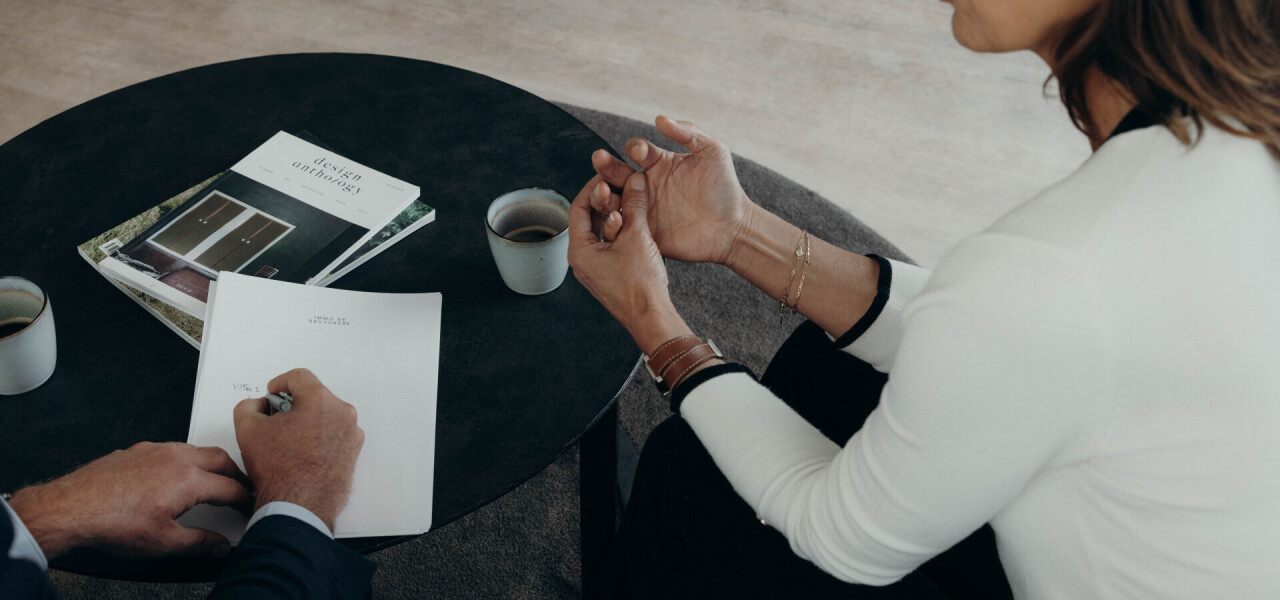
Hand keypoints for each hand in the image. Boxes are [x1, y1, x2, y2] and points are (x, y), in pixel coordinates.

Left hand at [7, 442, 251, 559]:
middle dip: (236, 474)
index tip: (249, 507)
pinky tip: (176, 475)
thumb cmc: (111, 522)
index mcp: (189, 479)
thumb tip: (219, 547)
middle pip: (221, 458)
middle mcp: (176, 457)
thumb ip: (199, 544)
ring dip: (212, 463)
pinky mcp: (136, 451)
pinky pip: (171, 449)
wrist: (69, 508)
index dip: (245, 500)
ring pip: (196, 449)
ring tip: (214, 480)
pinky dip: (186, 460)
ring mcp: (155, 451)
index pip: (231, 488)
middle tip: (242, 488)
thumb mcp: (163, 543)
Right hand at [233, 368, 363, 531]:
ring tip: (288, 443)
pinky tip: (302, 455)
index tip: (273, 393)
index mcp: (321, 400)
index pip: (299, 377)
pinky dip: (319, 440)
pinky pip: (334, 437)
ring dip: (307, 424)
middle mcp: (342, 414)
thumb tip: (258, 405)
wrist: (300, 506)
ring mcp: (351, 434)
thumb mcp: (248, 429)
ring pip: (325, 418)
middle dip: (293, 406)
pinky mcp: (353, 453)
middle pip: (314, 398)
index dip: (280, 383)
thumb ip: (249, 406)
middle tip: (276, 422)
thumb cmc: (280, 470)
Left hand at [569, 172, 694, 353]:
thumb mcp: (638, 236)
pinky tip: (637, 223)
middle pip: (589, 219)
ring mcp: (596, 267)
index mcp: (579, 251)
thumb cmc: (639, 286)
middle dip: (607, 200)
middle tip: (622, 184)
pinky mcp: (610, 273)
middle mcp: (582, 259)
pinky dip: (623, 231)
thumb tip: (635, 180)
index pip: (578, 207)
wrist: (651, 317)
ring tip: (633, 201)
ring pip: (602, 231)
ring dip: (617, 215)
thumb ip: (635, 204)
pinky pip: (612, 245)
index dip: (593, 187)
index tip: (608, 174)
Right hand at [590, 116, 753, 265]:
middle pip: (618, 172)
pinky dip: (614, 221)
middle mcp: (647, 184)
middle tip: (599, 159)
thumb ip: (689, 132)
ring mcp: (644, 208)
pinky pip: (623, 226)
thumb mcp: (714, 152)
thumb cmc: (725, 189)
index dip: (636, 148)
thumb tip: (660, 118)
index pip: (638, 150)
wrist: (732, 228)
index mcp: (660, 163)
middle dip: (607, 165)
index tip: (639, 151)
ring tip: (602, 190)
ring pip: (614, 198)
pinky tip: (615, 217)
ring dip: (604, 192)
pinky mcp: (645, 231)